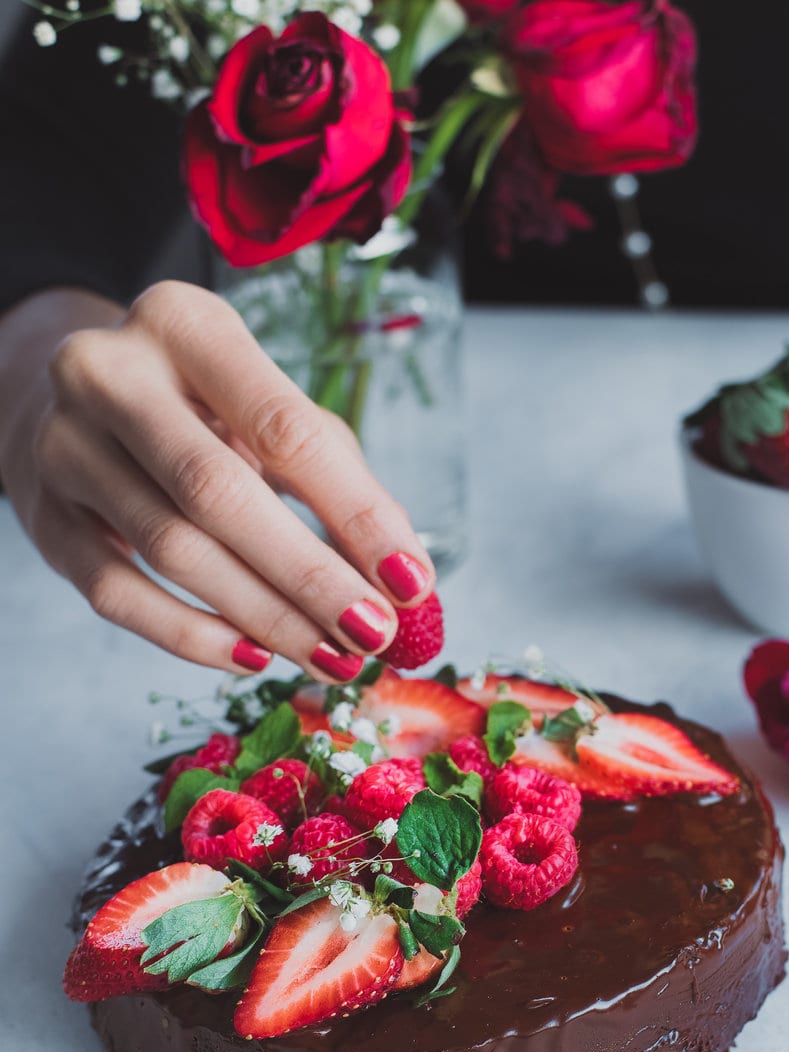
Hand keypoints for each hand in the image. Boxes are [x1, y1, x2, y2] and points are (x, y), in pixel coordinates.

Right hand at [0, 281, 435, 680]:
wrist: (72, 403)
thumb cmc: (201, 409)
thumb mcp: (270, 411)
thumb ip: (336, 479)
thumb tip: (403, 579)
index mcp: (184, 324)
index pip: (284, 428)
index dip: (355, 512)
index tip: (411, 583)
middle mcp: (109, 375)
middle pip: (218, 494)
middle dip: (309, 577)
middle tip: (372, 635)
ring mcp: (64, 447)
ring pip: (173, 551)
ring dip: (265, 617)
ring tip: (331, 656)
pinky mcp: (44, 519)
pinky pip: (118, 596)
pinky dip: (193, 637)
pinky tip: (255, 658)